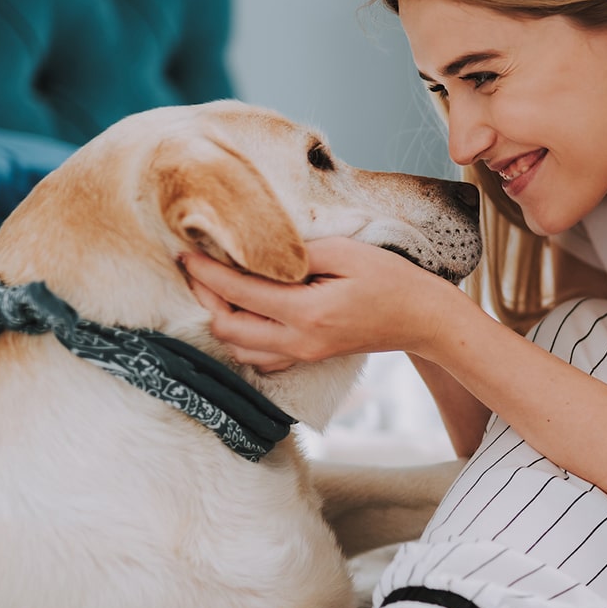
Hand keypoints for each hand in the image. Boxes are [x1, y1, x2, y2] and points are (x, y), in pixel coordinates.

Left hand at [179, 237, 457, 371]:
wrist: (421, 318)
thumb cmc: (390, 279)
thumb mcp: (346, 252)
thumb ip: (298, 253)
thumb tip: (255, 250)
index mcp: (308, 312)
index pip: (239, 293)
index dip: (206, 272)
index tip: (185, 252)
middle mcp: (299, 341)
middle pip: (227, 328)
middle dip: (205, 297)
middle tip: (196, 268)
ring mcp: (303, 354)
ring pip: (239, 348)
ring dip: (221, 318)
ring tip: (216, 287)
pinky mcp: (307, 357)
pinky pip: (259, 356)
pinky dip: (242, 335)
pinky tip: (244, 311)